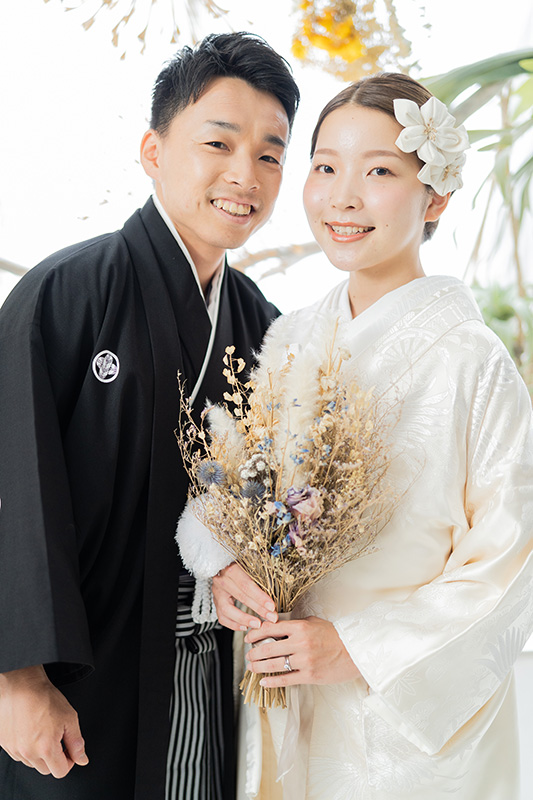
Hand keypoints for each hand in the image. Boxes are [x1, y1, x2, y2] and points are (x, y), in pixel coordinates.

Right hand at [0, 665, 88, 777]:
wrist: (21, 685)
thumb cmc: (44, 698)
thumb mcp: (69, 718)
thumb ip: (76, 742)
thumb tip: (82, 759)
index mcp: (45, 748)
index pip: (60, 772)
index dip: (69, 761)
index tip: (70, 749)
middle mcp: (28, 753)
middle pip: (46, 769)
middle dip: (55, 758)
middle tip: (59, 738)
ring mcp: (14, 749)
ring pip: (32, 763)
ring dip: (40, 754)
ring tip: (44, 732)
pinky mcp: (5, 744)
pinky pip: (19, 755)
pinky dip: (27, 748)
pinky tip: (32, 731)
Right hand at [212, 562, 277, 630]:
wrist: (223, 563)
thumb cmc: (241, 565)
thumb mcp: (250, 565)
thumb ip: (261, 576)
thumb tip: (278, 591)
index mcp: (232, 569)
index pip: (247, 585)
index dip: (260, 597)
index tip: (271, 606)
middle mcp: (222, 580)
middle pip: (241, 597)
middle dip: (258, 609)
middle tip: (272, 617)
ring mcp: (217, 592)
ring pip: (227, 610)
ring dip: (244, 620)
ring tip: (258, 624)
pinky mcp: (216, 601)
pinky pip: (222, 616)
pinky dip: (233, 624)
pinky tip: (244, 627)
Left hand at [244, 616, 360, 686]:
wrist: (354, 651)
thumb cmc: (335, 636)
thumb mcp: (313, 622)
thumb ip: (295, 625)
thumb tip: (276, 627)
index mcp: (300, 627)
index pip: (271, 628)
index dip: (255, 633)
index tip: (249, 637)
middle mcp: (300, 643)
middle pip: (268, 648)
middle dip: (254, 652)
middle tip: (248, 654)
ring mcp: (304, 660)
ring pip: (274, 664)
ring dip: (259, 666)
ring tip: (251, 667)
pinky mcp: (309, 675)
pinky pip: (286, 679)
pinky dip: (272, 681)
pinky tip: (263, 681)